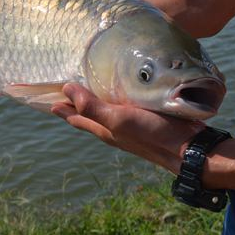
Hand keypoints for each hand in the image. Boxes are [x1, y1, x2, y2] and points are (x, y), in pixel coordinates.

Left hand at [51, 83, 204, 173]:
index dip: (60, 107)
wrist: (188, 148)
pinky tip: (118, 90)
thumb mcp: (117, 119)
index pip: (74, 116)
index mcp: (102, 128)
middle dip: (73, 103)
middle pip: (86, 114)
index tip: (46, 96)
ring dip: (92, 100)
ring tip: (85, 86)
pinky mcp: (142, 117)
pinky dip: (112, 98)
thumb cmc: (150, 133)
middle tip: (62, 89)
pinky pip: (120, 107)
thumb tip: (66, 90)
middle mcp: (112, 127)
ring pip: (103, 110)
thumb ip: (92, 107)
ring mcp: (128, 124)